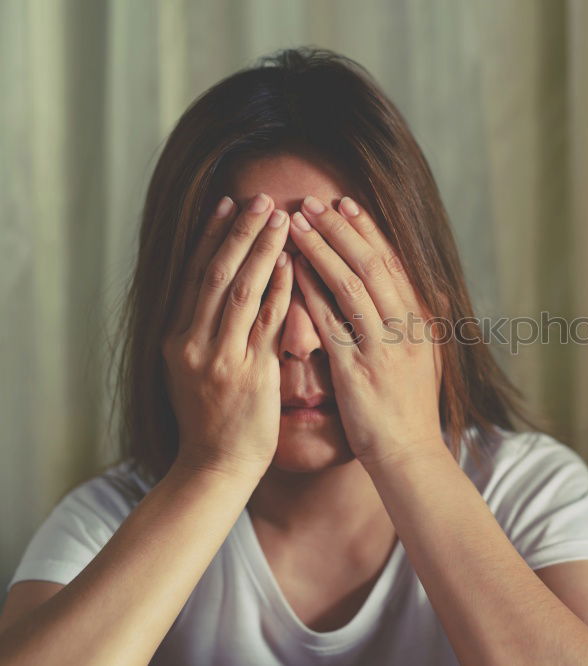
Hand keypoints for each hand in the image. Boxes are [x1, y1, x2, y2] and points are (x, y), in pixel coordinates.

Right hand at [161, 193, 292, 478]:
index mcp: (178, 337)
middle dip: (238, 232)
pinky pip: (266, 322)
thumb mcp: (196, 368)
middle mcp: (193, 341)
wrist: (216, 467)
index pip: (195, 273)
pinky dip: (278, 290)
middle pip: (216, 273)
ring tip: (279, 218)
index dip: (212, 236)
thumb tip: (221, 292)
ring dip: (261, 250)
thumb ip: (206, 330)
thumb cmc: (214, 419)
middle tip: (258, 197)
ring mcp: (219, 357)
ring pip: (240, 290)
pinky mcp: (248, 373)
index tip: (226, 203)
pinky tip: (291, 263)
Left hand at [289, 195, 444, 466]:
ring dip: (321, 248)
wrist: (411, 455)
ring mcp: (383, 347)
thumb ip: (417, 322)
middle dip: (341, 229)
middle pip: (372, 263)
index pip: (394, 263)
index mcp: (422, 321)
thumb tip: (417, 290)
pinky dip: (309, 290)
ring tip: (294, 222)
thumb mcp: (426, 358)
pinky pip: (330, 320)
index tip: (346, 204)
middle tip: (313, 201)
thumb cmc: (411, 409)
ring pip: (351, 284)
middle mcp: (406, 327)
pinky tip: (289, 269)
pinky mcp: (357, 369)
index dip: (368, 230)